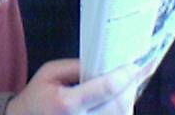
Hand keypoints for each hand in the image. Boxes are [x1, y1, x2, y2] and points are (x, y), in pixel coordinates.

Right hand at [5, 59, 139, 114]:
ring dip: (127, 99)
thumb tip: (104, 65)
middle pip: (120, 104)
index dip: (125, 76)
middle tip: (136, 71)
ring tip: (125, 84)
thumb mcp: (49, 73)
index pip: (106, 88)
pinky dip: (120, 110)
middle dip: (131, 86)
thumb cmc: (37, 97)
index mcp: (67, 103)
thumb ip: (76, 66)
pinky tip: (117, 99)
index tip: (137, 65)